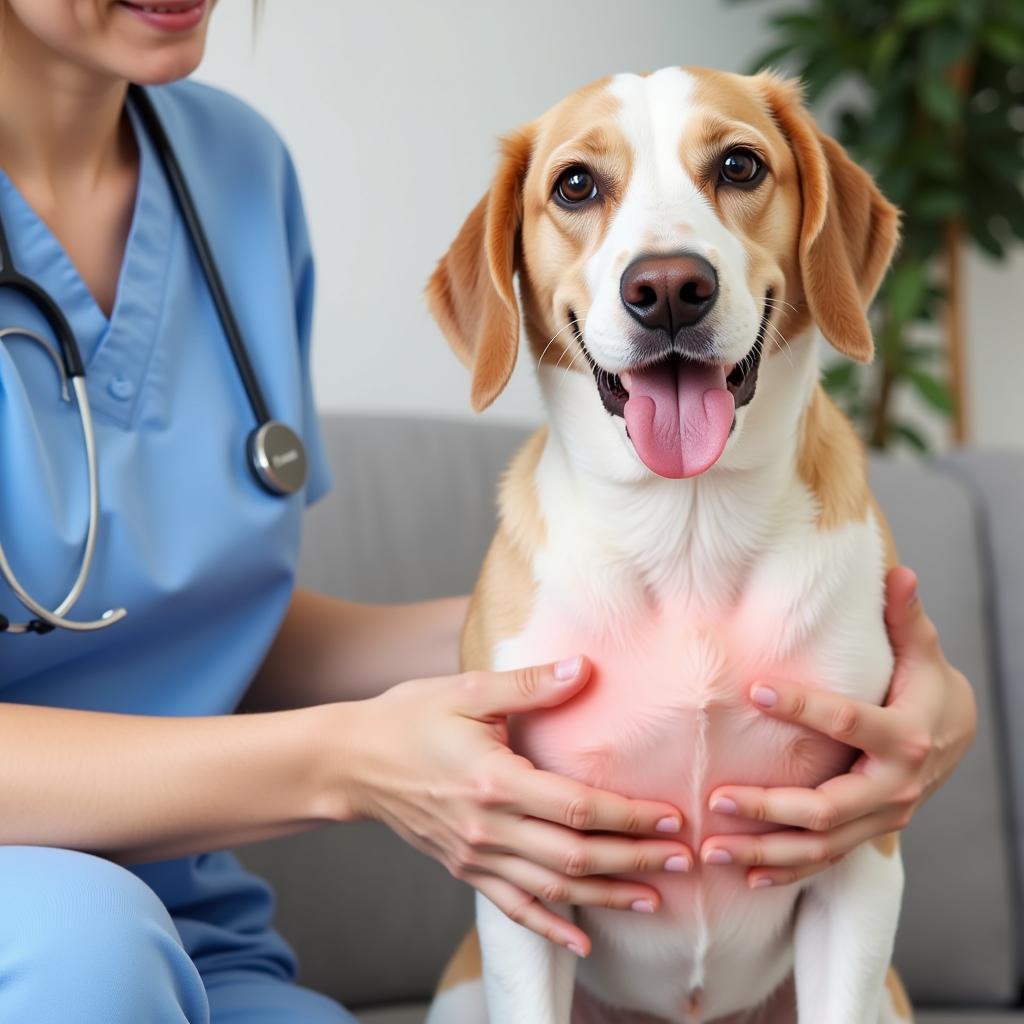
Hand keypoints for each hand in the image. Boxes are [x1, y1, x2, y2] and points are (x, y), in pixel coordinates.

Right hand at [340, 656, 691, 955]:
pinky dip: (550, 926)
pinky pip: (514, 906)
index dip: (628, 816)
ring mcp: (475, 856)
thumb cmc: (409, 717)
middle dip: (634, 860)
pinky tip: (583, 941)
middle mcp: (488, 827)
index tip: (670, 818)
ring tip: (655, 899)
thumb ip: (529, 685)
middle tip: (683, 859)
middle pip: (574, 855)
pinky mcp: (465, 869)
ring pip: (552, 888)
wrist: (351, 762)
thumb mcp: (466, 691)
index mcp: (494, 780)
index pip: (577, 807)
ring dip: (606, 895)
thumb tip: (585, 668)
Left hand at [701, 566, 976, 887]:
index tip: (754, 690)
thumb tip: (899, 572)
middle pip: (825, 807)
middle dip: (769, 807)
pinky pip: (824, 861)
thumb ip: (904, 618)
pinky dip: (786, 870)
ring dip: (765, 850)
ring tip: (714, 848)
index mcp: (903, 737)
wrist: (955, 737)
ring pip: (820, 846)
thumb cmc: (926, 688)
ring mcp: (880, 818)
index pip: (846, 722)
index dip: (802, 706)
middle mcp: (893, 788)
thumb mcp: (922, 653)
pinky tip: (744, 874)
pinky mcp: (868, 834)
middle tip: (716, 798)